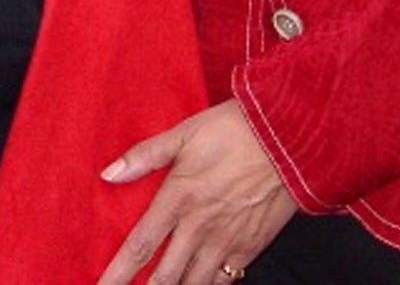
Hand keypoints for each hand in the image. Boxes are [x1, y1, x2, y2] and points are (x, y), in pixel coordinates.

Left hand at [97, 101, 296, 284]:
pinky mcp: (251, 247)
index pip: (140, 246)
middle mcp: (200, 227)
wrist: (291, 139)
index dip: (117, 273)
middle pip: (164, 278)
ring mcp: (227, 241)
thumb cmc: (236, 130)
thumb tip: (108, 173)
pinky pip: (225, 281)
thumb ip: (145, 156)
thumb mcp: (185, 133)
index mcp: (179, 198)